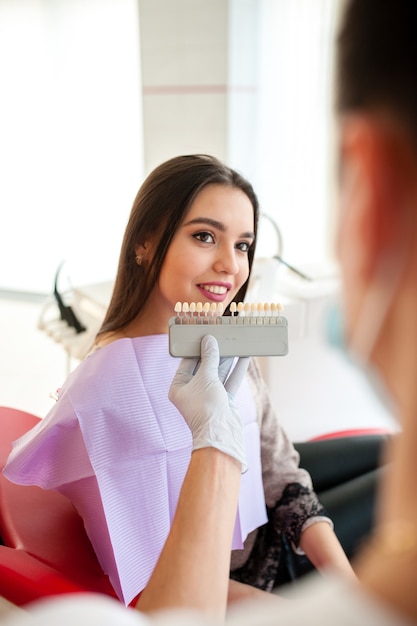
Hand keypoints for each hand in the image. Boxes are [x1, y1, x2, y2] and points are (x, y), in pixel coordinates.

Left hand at [168, 335, 248, 470]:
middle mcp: (193, 391)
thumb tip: (209, 340)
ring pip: (219, 372)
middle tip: (221, 335)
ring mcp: (209, 395)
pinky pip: (230, 380)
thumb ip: (209, 358)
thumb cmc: (206, 407)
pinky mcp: (224, 400)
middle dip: (214, 352)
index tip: (204, 334)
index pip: (187, 362)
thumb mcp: (206, 377)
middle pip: (204, 366)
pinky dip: (237, 369)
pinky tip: (244, 356)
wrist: (221, 435)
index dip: (196, 347)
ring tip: (235, 342)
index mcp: (179, 387)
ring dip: (227, 358)